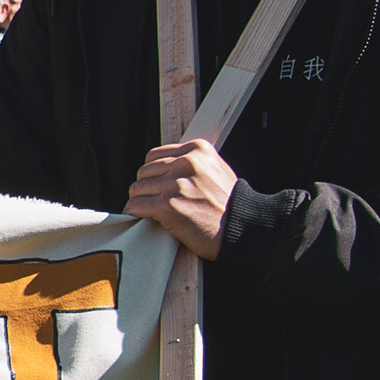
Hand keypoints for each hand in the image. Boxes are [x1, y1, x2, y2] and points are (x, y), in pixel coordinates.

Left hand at [125, 138, 236, 260]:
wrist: (244, 229)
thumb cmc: (230, 206)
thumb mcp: (215, 171)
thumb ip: (192, 164)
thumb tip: (163, 168)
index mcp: (197, 150)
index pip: (154, 156)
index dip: (154, 175)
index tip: (159, 187)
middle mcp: (186, 163)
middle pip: (144, 172)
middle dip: (148, 189)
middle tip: (157, 203)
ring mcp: (176, 183)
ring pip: (137, 189)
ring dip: (142, 202)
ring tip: (155, 212)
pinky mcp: (168, 205)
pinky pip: (135, 206)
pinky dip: (136, 214)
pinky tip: (146, 218)